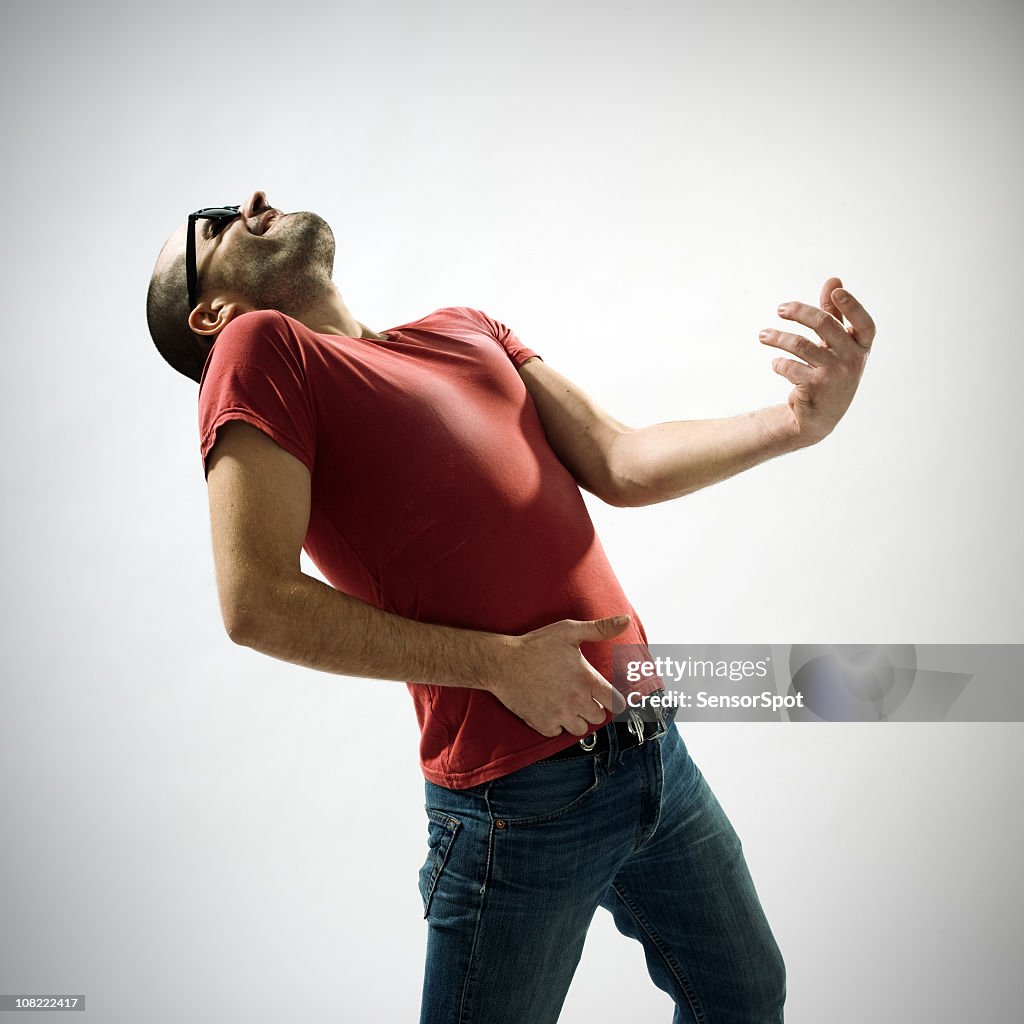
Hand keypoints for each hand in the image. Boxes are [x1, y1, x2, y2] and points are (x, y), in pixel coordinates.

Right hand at [487, 615, 629, 736]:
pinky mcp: (542, 724)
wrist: (502, 662)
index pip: (616, 703)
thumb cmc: (535, 645)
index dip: (615, 700)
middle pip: (599, 717)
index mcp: (586, 680)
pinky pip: (558, 733)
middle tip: (581, 694)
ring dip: (577, 718)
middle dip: (593, 707)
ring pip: (581, 729)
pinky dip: (556, 724)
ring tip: (566, 703)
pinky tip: (550, 708)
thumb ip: (599, 629)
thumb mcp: (568, 631)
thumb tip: (624, 621)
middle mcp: (576, 701)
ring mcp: (559, 715)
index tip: (607, 696)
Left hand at [759, 276, 876, 445]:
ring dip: (776, 337)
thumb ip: (835, 314)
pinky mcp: (815, 389)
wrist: (819, 417)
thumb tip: (834, 280)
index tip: (836, 292)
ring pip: (799, 344)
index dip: (852, 306)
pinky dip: (778, 363)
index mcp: (861, 347)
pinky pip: (789, 367)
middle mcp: (853, 361)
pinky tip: (776, 364)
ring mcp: (835, 376)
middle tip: (779, 309)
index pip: (864, 323)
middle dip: (798, 312)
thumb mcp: (836, 345)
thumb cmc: (830, 372)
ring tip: (762, 335)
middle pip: (824, 325)